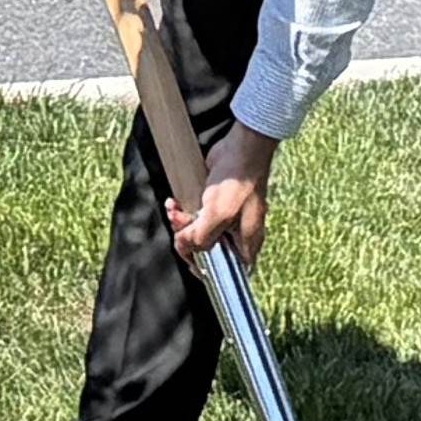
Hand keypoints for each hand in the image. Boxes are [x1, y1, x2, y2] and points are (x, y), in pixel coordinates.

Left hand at [173, 123, 277, 264]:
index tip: (188, 256)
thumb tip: (183, 248)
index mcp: (246, 244)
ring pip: (197, 233)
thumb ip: (200, 238)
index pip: (227, 271)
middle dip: (187, 239)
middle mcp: (237, 235)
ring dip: (181, 223)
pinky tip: (174, 202)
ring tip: (174, 209)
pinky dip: (182, 211)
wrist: (241, 149)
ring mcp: (227, 220)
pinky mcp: (215, 206)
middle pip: (207, 251)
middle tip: (179, 225)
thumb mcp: (218, 216)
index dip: (206, 268)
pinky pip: (194, 216)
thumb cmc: (237, 183)